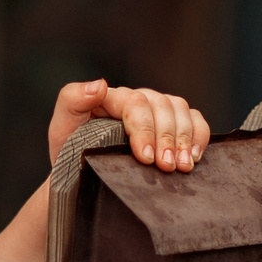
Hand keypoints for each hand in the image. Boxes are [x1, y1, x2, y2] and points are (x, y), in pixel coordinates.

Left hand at [49, 80, 207, 172]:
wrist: (82, 176)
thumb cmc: (70, 152)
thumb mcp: (61, 128)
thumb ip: (72, 101)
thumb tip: (98, 84)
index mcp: (112, 97)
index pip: (135, 103)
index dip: (144, 128)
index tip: (146, 156)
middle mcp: (138, 100)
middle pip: (163, 106)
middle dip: (167, 138)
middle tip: (166, 167)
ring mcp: (157, 111)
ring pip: (181, 111)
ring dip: (186, 139)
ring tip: (183, 166)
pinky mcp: (173, 125)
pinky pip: (195, 120)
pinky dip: (200, 136)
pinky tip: (194, 157)